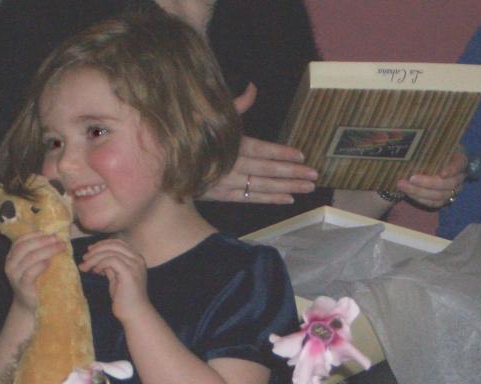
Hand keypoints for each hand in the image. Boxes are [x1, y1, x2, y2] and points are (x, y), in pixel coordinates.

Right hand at [4, 232, 65, 312]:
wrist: (29, 305)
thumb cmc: (35, 281)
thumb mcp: (34, 264)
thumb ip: (39, 252)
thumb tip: (56, 237)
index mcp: (12, 256)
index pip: (20, 240)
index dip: (35, 234)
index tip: (50, 232)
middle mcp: (10, 264)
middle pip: (25, 247)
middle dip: (43, 241)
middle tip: (57, 239)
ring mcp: (15, 276)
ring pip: (29, 258)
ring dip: (47, 251)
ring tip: (59, 248)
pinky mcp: (22, 286)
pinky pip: (30, 273)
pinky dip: (41, 265)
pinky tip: (49, 262)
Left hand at [80, 238, 148, 319]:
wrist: (134, 314)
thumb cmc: (125, 299)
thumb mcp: (116, 278)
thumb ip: (110, 266)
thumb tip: (98, 258)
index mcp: (136, 259)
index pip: (118, 243)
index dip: (102, 244)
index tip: (90, 252)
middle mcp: (137, 259)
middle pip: (114, 245)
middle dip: (96, 250)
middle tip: (84, 258)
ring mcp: (135, 265)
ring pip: (111, 252)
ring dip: (95, 258)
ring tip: (85, 266)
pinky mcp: (129, 273)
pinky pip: (111, 261)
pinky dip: (100, 264)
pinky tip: (96, 271)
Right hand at [198, 82, 318, 204]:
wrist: (166, 165)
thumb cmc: (191, 136)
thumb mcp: (210, 116)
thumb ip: (235, 105)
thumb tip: (253, 87)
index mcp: (231, 144)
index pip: (262, 149)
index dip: (282, 153)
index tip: (302, 156)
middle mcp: (232, 165)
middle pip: (267, 170)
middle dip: (292, 173)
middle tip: (314, 175)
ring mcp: (228, 182)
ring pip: (262, 186)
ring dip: (287, 188)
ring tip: (308, 188)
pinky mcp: (223, 195)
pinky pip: (250, 199)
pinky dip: (270, 199)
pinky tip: (288, 199)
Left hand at [394, 150, 467, 208]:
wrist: (431, 161)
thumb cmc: (434, 149)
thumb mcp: (435, 144)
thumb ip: (431, 144)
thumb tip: (417, 140)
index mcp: (460, 160)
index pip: (460, 164)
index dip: (452, 170)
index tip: (442, 173)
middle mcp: (459, 177)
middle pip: (448, 184)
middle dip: (428, 182)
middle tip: (411, 178)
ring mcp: (453, 190)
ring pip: (439, 196)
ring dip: (419, 192)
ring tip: (402, 185)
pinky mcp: (444, 200)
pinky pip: (433, 203)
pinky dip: (419, 199)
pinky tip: (407, 193)